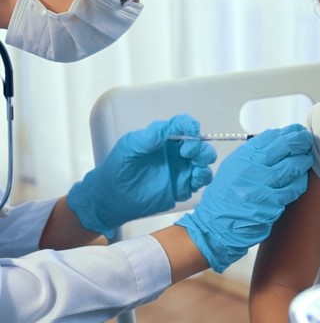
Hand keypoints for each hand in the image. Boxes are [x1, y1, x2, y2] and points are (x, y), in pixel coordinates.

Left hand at [67, 114, 216, 238]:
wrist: (112, 197)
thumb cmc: (118, 168)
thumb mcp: (130, 147)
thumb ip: (149, 137)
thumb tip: (167, 128)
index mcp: (164, 138)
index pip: (183, 125)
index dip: (190, 125)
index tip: (192, 130)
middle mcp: (176, 152)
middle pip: (199, 143)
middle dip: (200, 146)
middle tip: (187, 153)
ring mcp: (181, 169)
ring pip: (204, 161)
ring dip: (205, 161)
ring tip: (195, 168)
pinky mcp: (183, 187)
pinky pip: (201, 180)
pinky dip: (203, 178)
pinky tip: (194, 180)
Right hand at [175, 124, 313, 272]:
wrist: (215, 226)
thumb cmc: (225, 197)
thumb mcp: (233, 167)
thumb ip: (252, 154)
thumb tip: (277, 140)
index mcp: (242, 157)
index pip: (270, 136)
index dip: (288, 131)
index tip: (297, 131)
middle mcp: (252, 169)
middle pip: (285, 147)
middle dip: (301, 140)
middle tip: (307, 140)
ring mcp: (262, 187)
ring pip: (293, 166)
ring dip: (304, 160)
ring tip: (307, 158)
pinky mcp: (271, 205)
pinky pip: (293, 189)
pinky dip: (300, 182)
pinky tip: (301, 179)